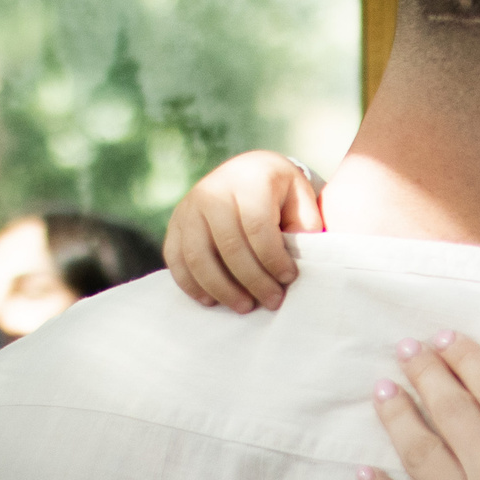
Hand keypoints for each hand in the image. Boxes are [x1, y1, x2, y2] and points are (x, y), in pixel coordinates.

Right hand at [164, 151, 322, 311]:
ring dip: (222, 289)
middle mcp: (213, 191)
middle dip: (253, 280)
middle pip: (229, 246)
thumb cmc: (278, 192)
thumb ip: (304, 224)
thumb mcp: (301, 196)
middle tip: (272, 301)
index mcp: (248, 181)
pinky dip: (192, 285)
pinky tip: (212, 301)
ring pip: (199, 257)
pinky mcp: (174, 225)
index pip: (257, 226)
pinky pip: (176, 260)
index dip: (273, 258)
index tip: (288, 278)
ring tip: (245, 307)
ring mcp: (189, 208)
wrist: (244, 173)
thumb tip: (300, 258)